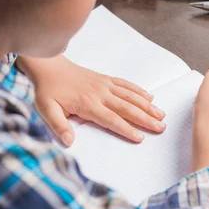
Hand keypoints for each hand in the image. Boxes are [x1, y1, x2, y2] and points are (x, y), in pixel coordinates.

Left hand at [17, 55, 165, 145]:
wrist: (48, 66)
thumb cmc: (48, 90)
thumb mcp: (46, 110)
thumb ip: (59, 126)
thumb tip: (69, 141)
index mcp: (88, 104)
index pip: (111, 120)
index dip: (126, 129)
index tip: (140, 137)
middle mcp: (100, 94)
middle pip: (127, 108)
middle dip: (146, 119)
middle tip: (161, 128)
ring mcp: (105, 85)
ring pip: (130, 96)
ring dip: (147, 106)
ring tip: (162, 115)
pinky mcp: (105, 79)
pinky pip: (126, 84)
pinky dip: (139, 91)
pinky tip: (150, 97)